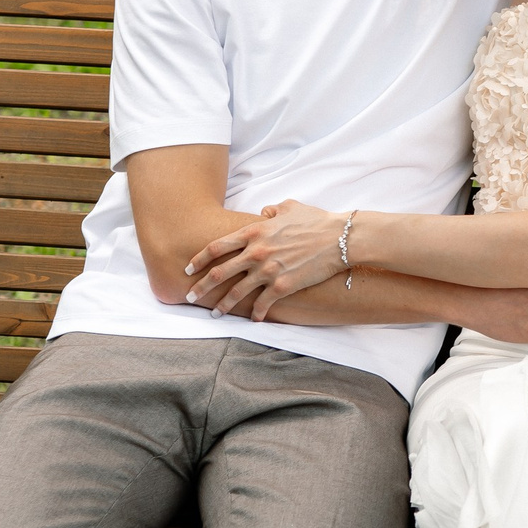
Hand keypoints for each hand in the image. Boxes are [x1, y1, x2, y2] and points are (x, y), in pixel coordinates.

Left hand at [185, 201, 344, 317]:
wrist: (339, 238)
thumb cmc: (316, 220)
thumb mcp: (290, 207)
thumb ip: (272, 210)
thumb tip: (264, 213)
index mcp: (253, 232)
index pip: (216, 247)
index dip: (198, 259)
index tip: (188, 268)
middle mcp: (256, 252)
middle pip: (219, 273)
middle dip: (200, 287)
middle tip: (189, 297)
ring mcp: (268, 271)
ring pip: (236, 292)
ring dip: (222, 306)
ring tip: (214, 314)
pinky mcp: (282, 287)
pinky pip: (262, 304)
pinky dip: (256, 314)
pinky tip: (253, 320)